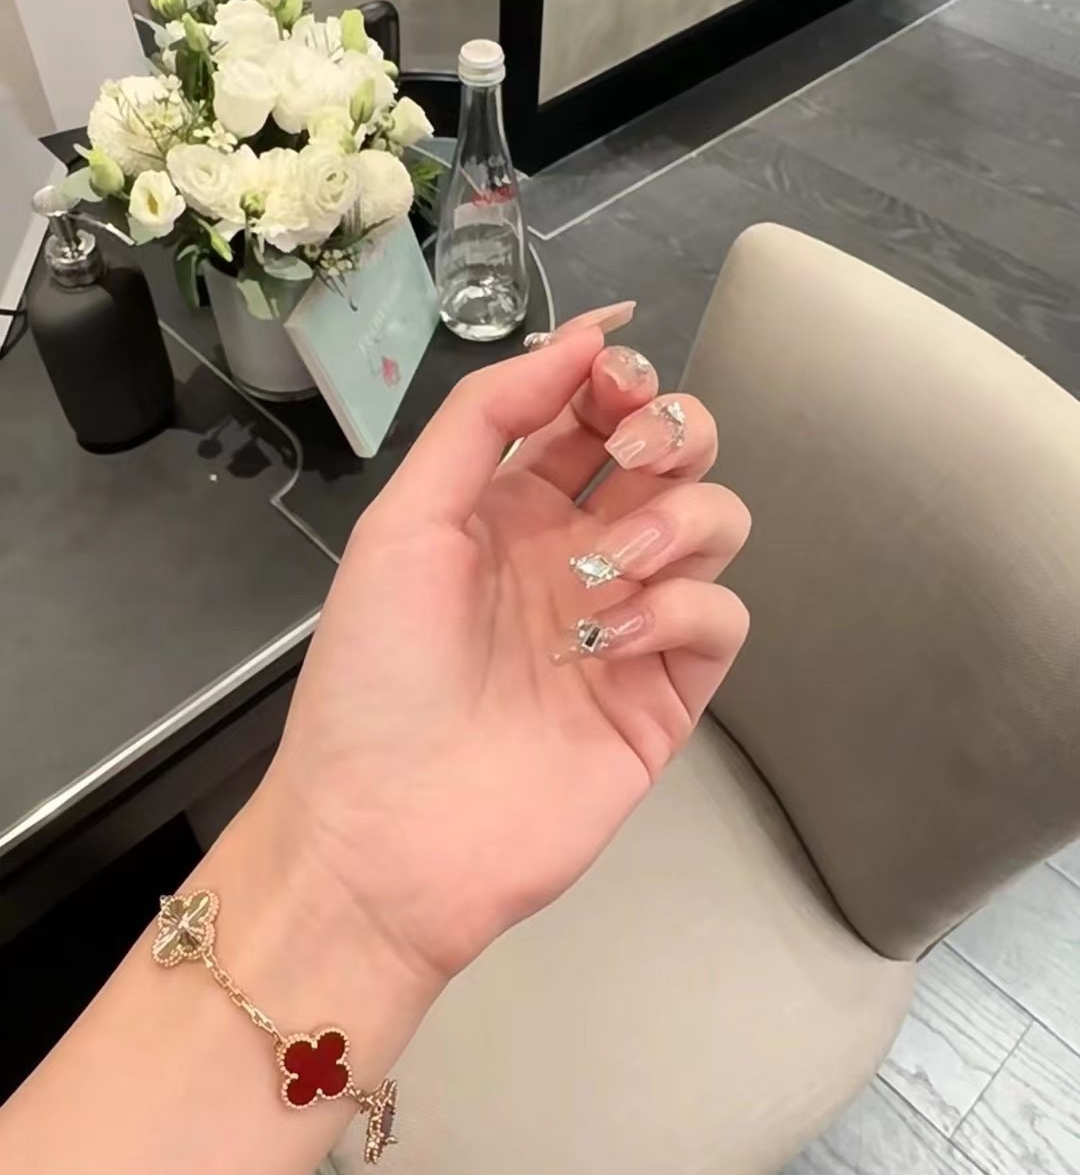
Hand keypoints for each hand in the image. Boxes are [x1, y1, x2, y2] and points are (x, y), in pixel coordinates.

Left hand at [259, 305, 750, 987]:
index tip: (613, 378)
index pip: (593, 415)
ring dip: (682, 517)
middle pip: (673, 456)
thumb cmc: (375, 679)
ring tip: (614, 563)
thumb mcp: (404, 524)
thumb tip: (579, 337)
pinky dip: (685, 609)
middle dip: (672, 429)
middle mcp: (577, 553)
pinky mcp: (664, 695)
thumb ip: (485, 418)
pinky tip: (614, 637)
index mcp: (509, 509)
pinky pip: (720, 619)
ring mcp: (629, 623)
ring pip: (715, 526)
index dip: (617, 381)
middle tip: (635, 454)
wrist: (385, 836)